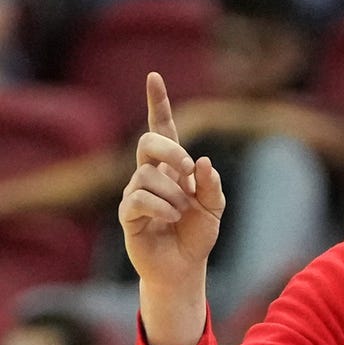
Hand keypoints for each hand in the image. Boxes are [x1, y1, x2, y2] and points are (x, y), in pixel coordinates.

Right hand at [119, 71, 224, 292]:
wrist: (184, 267)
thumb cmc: (197, 235)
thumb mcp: (215, 209)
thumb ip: (212, 185)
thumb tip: (201, 161)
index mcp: (172, 168)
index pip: (162, 130)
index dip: (157, 104)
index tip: (154, 77)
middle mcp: (150, 175)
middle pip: (147, 142)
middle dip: (168, 149)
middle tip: (187, 169)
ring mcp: (136, 193)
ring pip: (148, 175)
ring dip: (173, 194)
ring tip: (182, 213)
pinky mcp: (128, 214)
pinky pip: (140, 199)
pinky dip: (162, 207)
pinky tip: (172, 218)